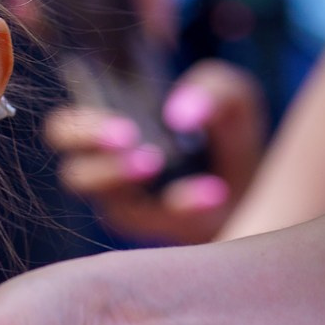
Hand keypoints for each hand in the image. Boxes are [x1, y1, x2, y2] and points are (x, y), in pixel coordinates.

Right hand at [47, 63, 265, 243]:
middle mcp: (111, 175)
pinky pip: (161, 226)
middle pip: (74, 175)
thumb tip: (179, 114)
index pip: (63, 132)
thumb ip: (210, 88)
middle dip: (100, 162)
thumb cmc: (228, 132)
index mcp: (109, 133)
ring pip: (110, 207)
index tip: (121, 129)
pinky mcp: (160, 236)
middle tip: (131, 142)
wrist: (260, 185)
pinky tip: (213, 192)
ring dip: (130, 183)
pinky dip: (186, 207)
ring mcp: (133, 210)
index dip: (77, 131)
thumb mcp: (229, 97)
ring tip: (158, 162)